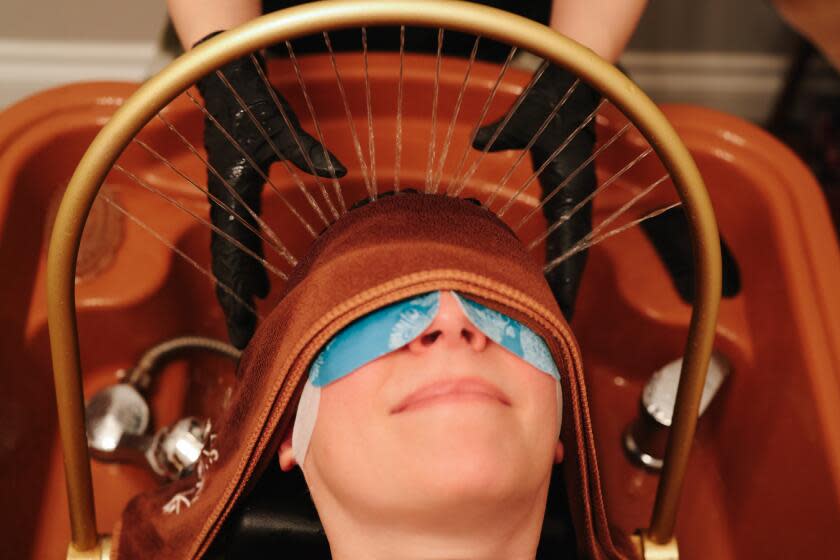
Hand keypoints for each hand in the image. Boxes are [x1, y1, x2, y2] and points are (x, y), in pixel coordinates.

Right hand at [195, 32, 346, 347]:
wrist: (224, 79)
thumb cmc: (248, 98)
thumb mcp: (277, 122)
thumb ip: (303, 148)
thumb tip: (335, 170)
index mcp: (231, 193)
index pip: (231, 252)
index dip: (238, 288)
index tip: (244, 318)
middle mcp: (225, 204)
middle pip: (225, 266)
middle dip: (233, 305)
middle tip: (242, 342)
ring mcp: (229, 204)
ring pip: (229, 259)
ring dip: (238, 294)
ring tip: (248, 327)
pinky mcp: (236, 199)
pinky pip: (238, 245)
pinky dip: (246, 272)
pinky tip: (263, 290)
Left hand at [473, 64, 599, 319]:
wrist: (574, 79)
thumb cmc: (553, 94)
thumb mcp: (526, 114)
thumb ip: (504, 130)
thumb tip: (478, 138)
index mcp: (571, 187)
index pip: (572, 242)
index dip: (567, 278)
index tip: (562, 309)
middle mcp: (575, 197)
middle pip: (574, 256)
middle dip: (565, 293)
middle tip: (555, 330)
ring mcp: (571, 196)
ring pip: (569, 247)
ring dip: (561, 279)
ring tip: (549, 314)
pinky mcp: (562, 191)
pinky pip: (561, 233)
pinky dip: (553, 257)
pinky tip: (538, 274)